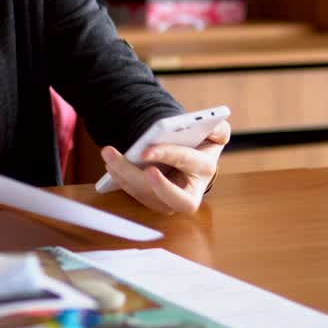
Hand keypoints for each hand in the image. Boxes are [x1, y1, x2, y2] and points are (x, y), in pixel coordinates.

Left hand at [99, 121, 230, 214]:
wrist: (189, 157)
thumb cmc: (201, 143)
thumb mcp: (215, 133)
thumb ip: (218, 128)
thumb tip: (212, 126)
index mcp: (204, 170)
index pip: (187, 163)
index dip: (167, 155)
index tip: (145, 152)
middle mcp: (188, 192)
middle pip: (170, 197)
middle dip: (145, 183)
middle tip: (121, 165)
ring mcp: (169, 201)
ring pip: (146, 195)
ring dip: (124, 176)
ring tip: (109, 155)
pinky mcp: (152, 201)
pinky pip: (135, 193)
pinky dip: (120, 178)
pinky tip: (110, 162)